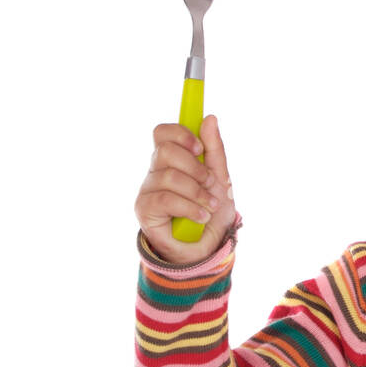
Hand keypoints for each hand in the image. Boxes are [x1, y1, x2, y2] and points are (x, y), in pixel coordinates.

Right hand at [134, 114, 235, 264]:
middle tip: (210, 183)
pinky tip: (201, 217)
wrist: (209, 248)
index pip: (163, 133)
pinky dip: (190, 207)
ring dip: (197, 192)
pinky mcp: (145, 211)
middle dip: (195, 167)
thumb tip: (209, 118)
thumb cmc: (212, 212)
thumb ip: (214, 150)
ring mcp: (148, 191)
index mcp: (171, 160)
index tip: (199, 148)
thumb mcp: (220, 178)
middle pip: (165, 151)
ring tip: (209, 206)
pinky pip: (165, 199)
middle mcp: (155, 172)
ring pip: (169, 177)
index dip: (180, 135)